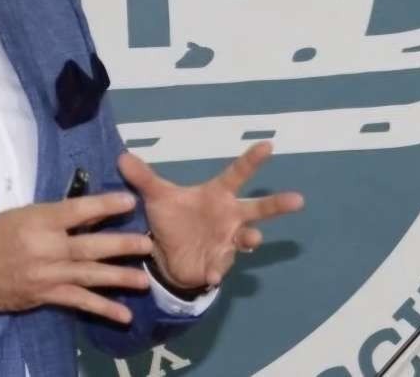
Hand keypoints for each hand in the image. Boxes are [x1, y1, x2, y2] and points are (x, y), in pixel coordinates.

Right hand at [0, 193, 152, 324]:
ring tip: (143, 280)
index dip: (104, 205)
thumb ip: (52, 215)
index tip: (129, 200)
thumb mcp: (20, 215)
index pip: (76, 211)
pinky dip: (103, 309)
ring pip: (89, 275)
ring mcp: (48, 274)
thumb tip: (87, 212)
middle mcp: (46, 248)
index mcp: (38, 221)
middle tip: (147, 243)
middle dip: (120, 245)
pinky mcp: (48, 295)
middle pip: (89, 245)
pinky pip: (79, 302)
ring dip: (118, 277)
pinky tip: (124, 314)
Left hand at [119, 141, 304, 288]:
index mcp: (217, 195)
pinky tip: (212, 274)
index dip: (251, 160)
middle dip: (277, 204)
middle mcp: (229, 216)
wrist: (169, 253)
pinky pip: (221, 266)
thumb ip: (143, 177)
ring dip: (250, 238)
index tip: (268, 144)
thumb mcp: (157, 197)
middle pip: (257, 209)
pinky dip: (217, 269)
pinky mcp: (218, 262)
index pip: (237, 174)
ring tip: (253, 238)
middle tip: (297, 199)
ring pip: (246, 239)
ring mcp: (227, 241)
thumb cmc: (172, 219)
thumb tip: (122, 156)